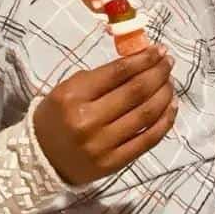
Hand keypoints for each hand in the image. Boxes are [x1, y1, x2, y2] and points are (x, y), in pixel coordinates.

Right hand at [33, 45, 176, 184]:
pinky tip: (172, 106)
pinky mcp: (115, 163)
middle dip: (158, 72)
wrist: (42, 158)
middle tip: (168, 62)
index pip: (118, 72)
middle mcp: (89, 120)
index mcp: (74, 96)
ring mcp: (103, 145)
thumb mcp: (67, 88)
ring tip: (170, 82)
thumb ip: (101, 76)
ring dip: (164, 94)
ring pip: (146, 114)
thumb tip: (139, 61)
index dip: (143, 59)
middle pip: (136, 91)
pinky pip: (148, 140)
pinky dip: (165, 121)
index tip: (158, 49)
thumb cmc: (56, 116)